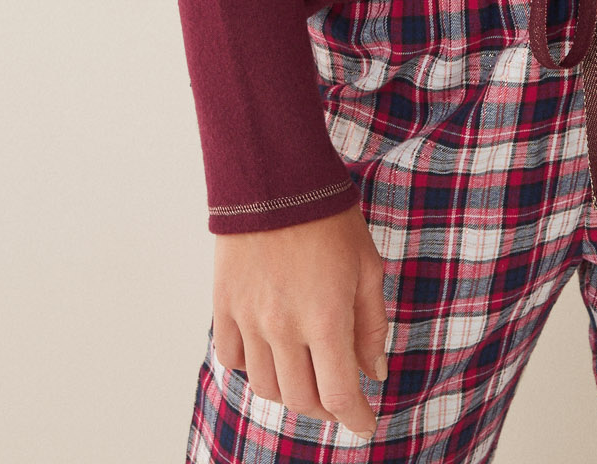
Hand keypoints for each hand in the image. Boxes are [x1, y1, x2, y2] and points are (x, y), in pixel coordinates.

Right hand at [211, 203, 389, 435]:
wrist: (276, 174)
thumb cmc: (329, 217)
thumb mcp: (367, 267)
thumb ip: (371, 325)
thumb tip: (373, 373)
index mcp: (326, 318)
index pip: (339, 394)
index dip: (356, 418)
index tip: (365, 423)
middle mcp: (284, 327)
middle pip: (302, 398)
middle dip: (325, 406)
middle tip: (338, 396)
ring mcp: (249, 318)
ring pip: (266, 385)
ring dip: (290, 390)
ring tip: (306, 374)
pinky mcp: (224, 305)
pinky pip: (233, 357)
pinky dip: (252, 365)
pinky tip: (270, 350)